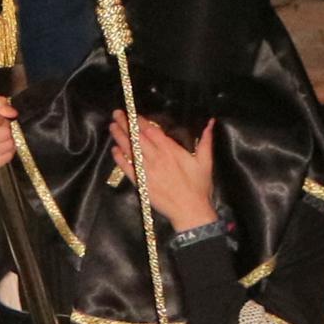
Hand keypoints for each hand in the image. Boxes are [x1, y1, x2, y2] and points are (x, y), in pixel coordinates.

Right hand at [0, 96, 17, 186]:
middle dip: (6, 129)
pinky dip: (7, 153)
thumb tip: (11, 112)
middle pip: (3, 133)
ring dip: (8, 141)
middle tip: (2, 129)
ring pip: (7, 145)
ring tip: (2, 138)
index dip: (2, 118)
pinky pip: (6, 158)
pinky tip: (1, 149)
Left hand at [113, 112, 220, 232]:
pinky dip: (120, 159)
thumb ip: (206, 141)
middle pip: (138, 138)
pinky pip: (127, 168)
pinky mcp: (141, 183)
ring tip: (112, 126)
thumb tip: (210, 123)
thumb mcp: (205, 162)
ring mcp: (147, 171)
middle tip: (117, 114)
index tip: (133, 113)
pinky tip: (115, 150)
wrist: (190, 211)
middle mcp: (156, 158)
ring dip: (120, 137)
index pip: (151, 131)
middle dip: (126, 124)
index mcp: (171, 151)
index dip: (140, 121)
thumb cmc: (199, 187)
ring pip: (130, 150)